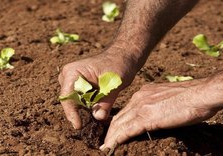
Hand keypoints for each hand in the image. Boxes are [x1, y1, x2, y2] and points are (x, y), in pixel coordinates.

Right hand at [58, 47, 136, 128]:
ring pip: (75, 103)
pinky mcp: (79, 87)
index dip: (71, 113)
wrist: (122, 57)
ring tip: (101, 110)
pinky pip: (81, 102)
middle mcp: (68, 77)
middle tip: (94, 121)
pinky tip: (101, 107)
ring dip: (87, 109)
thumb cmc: (118, 64)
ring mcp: (72, 82)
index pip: (66, 97)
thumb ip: (105, 101)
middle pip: (69, 102)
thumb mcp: (114, 83)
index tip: (78, 125)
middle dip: (80, 112)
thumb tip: (98, 117)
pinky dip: (90, 106)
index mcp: (72, 72)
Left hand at [101, 79, 220, 149]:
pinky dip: (117, 139)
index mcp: (143, 93)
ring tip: (106, 147)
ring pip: (120, 124)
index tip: (113, 131)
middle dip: (111, 131)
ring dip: (111, 137)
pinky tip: (111, 146)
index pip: (125, 110)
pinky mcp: (147, 117)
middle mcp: (139, 98)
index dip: (118, 122)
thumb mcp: (166, 97)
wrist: (199, 94)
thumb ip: (156, 104)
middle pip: (119, 117)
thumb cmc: (189, 97)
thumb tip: (155, 113)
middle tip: (106, 142)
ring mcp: (141, 107)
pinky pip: (127, 130)